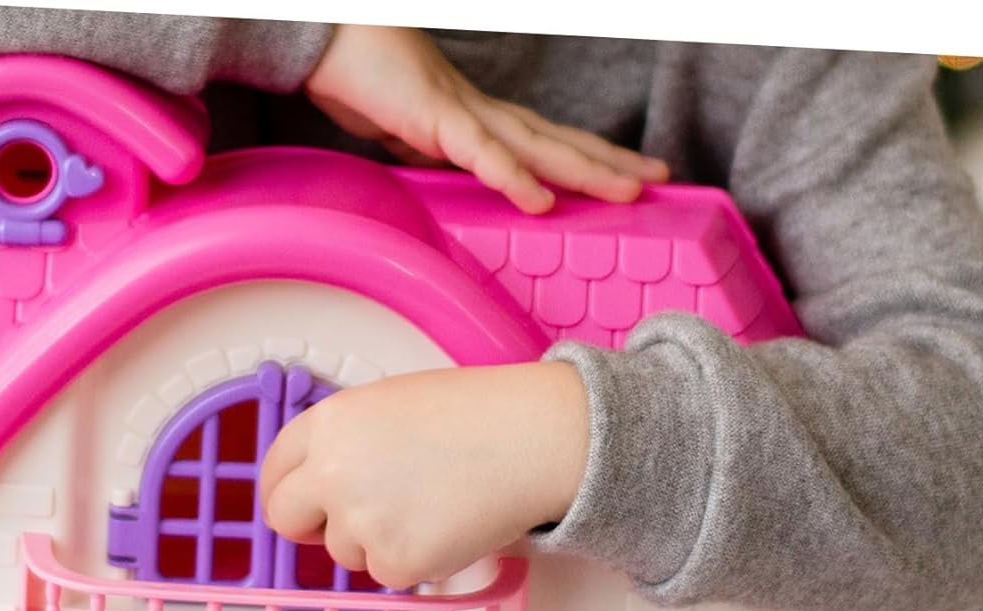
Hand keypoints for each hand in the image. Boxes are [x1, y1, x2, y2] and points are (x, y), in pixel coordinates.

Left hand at [258, 363, 587, 589]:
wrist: (530, 440)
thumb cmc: (476, 416)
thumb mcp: (389, 406)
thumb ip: (346, 442)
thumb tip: (325, 484)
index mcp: (328, 424)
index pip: (274, 470)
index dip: (287, 491)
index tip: (301, 505)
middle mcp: (332, 474)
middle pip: (287, 519)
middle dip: (312, 526)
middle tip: (352, 524)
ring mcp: (361, 522)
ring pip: (346, 552)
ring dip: (378, 540)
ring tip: (429, 506)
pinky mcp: (397, 562)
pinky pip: (389, 575)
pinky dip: (416, 561)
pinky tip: (447, 526)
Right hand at [305, 25, 667, 211]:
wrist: (322, 39)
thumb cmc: (361, 78)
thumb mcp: (409, 135)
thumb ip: (438, 159)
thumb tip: (455, 183)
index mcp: (480, 119)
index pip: (548, 142)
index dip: (590, 158)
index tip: (631, 176)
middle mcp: (484, 113)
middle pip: (560, 142)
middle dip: (611, 162)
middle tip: (660, 179)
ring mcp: (464, 113)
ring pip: (539, 147)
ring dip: (585, 170)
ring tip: (629, 190)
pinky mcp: (435, 118)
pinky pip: (482, 153)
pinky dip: (514, 177)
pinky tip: (543, 199)